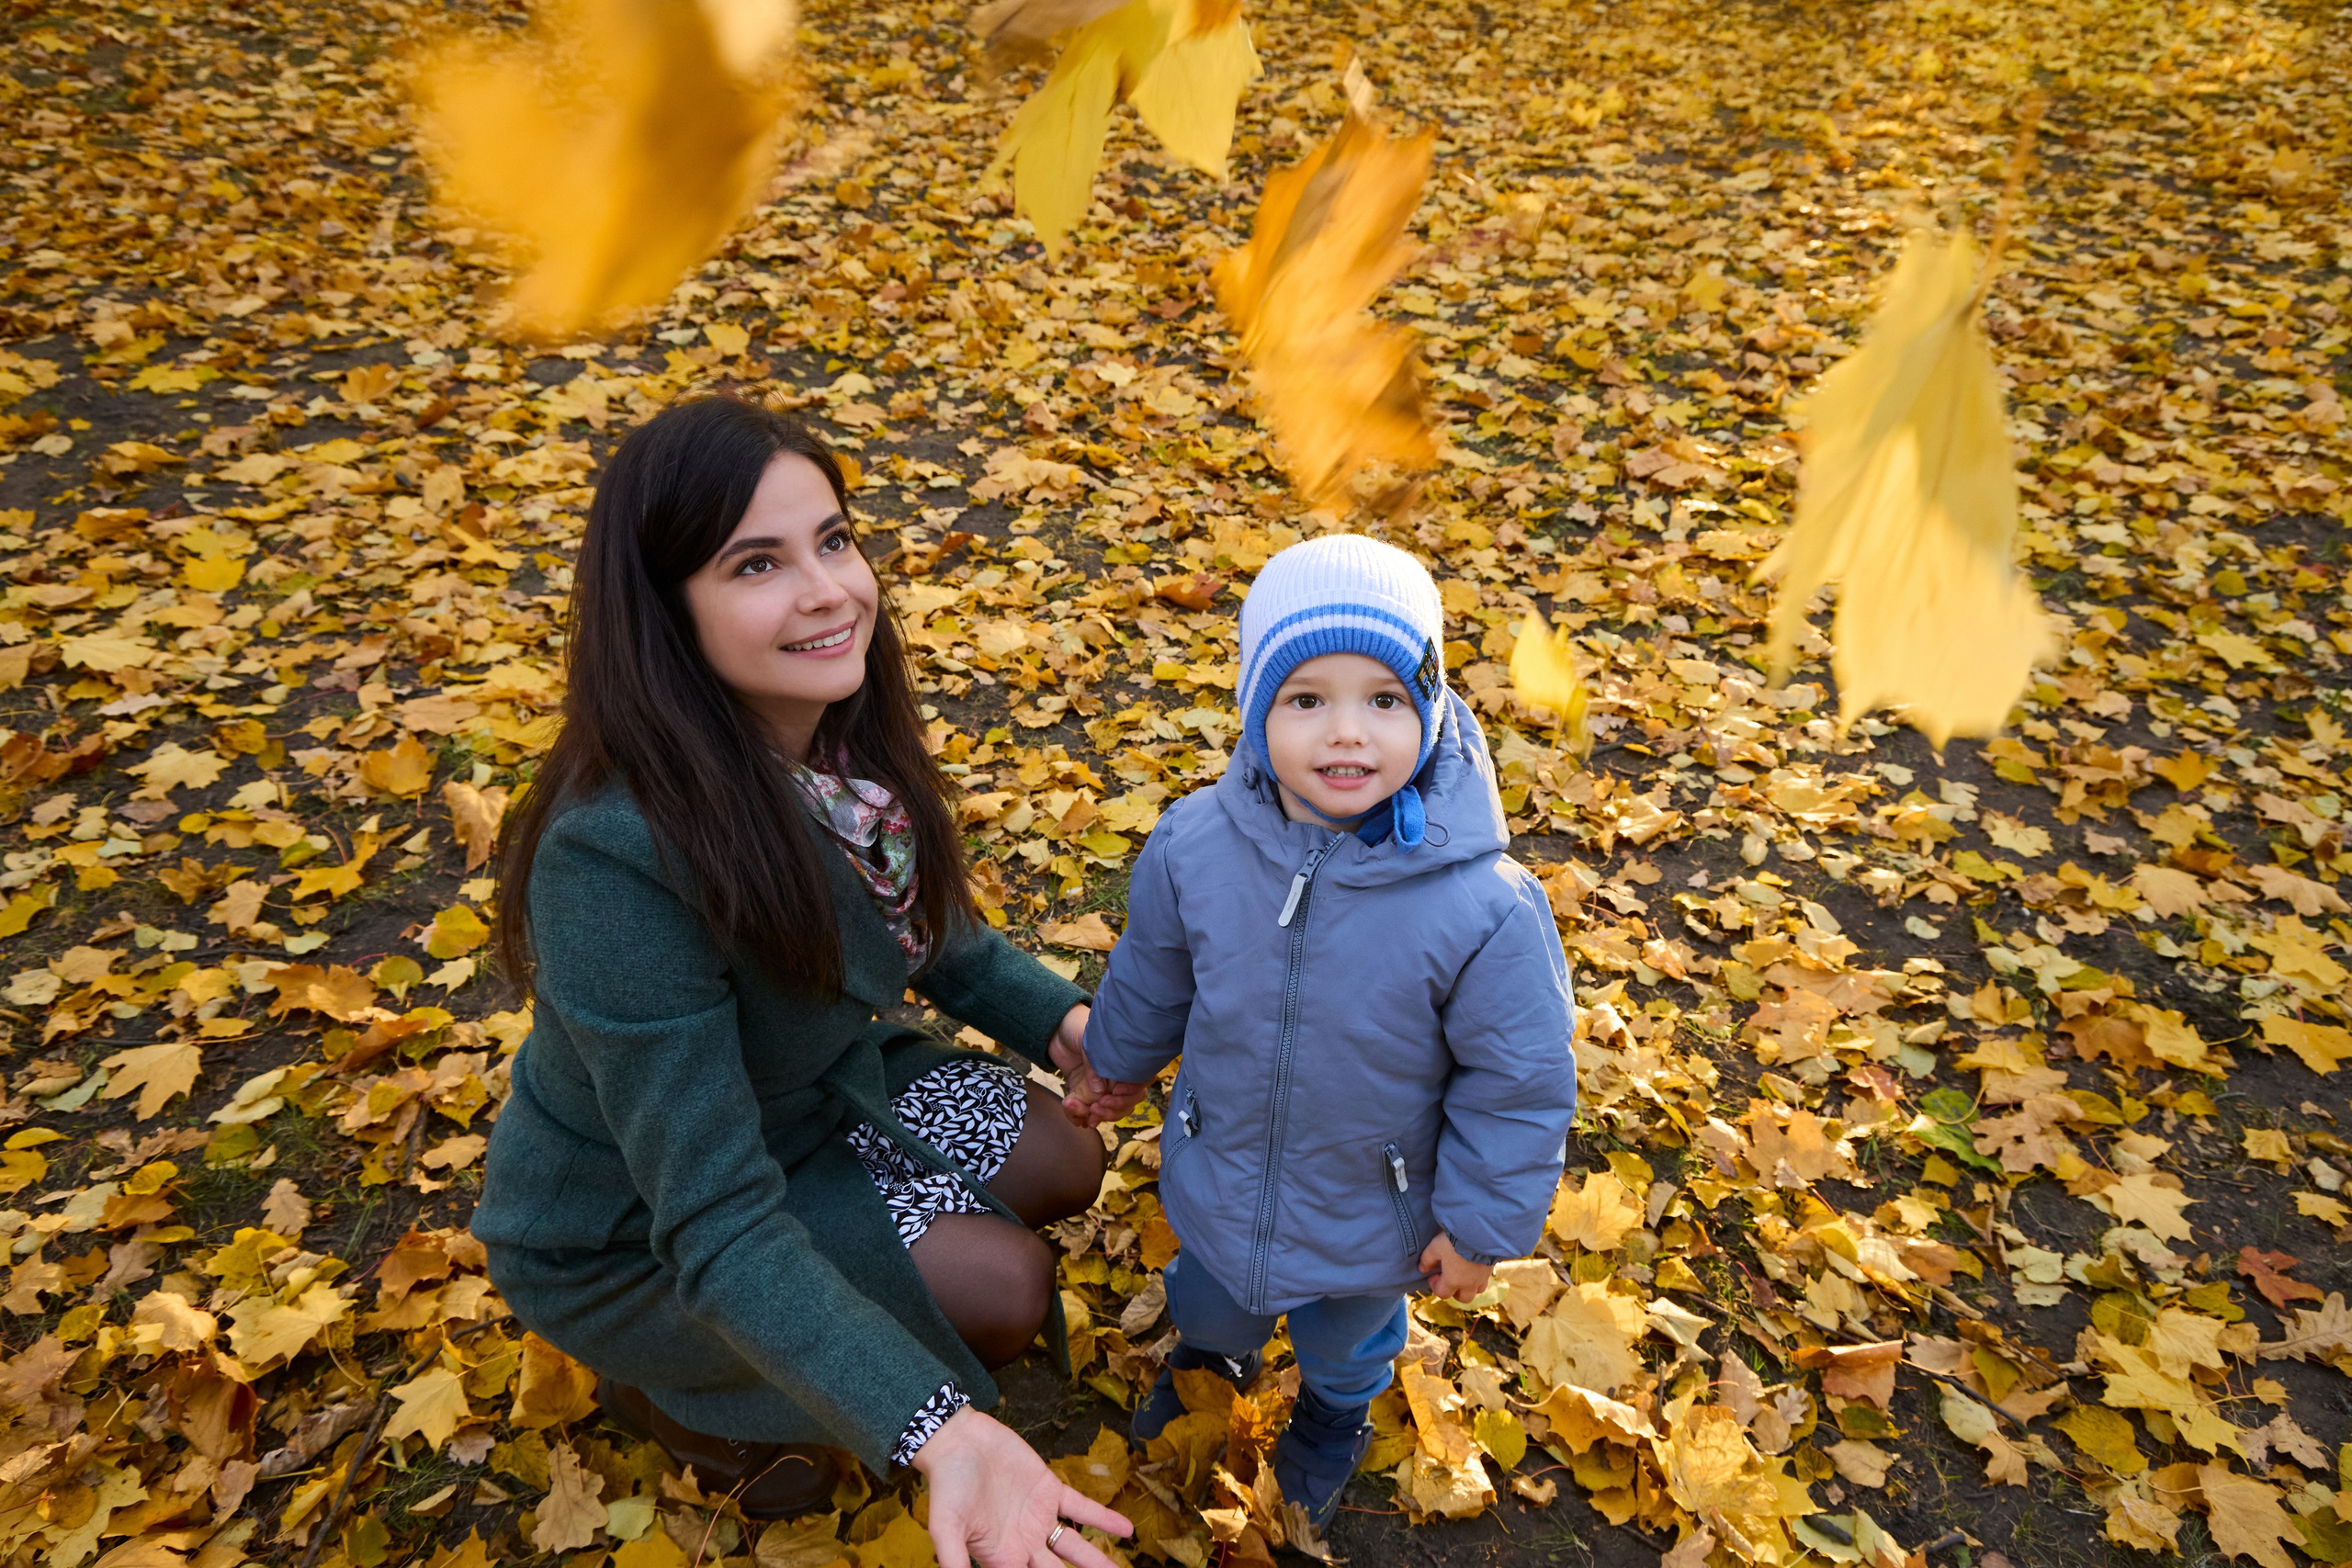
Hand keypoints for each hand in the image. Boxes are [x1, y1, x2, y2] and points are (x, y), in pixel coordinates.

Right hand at [914, 1406, 1131, 1567]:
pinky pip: (1081, 1509)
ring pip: (1075, 1547)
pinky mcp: (1050, 1490)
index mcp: (1002, 1558)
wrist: (958, 1441)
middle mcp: (1024, 1543)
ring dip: (1098, 1561)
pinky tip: (1126, 1530)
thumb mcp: (945, 1527)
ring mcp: (1039, 1517)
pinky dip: (1104, 1519)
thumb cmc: (947, 1486)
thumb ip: (953, 1561)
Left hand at [1049, 1005, 1143, 1129]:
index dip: (1132, 1092)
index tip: (1114, 1091)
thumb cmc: (1078, 1029)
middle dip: (1113, 1109)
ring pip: (1110, 1112)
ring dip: (1097, 1115)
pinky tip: (1071, 1112)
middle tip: (1095, 1106)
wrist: (1055, 1031)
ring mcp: (1102, 1090)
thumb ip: (1096, 1066)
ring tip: (1078, 1107)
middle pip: (1128, 1103)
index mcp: (1125, 1064)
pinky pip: (1086, 1113)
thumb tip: (1100, 1091)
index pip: (1140, 1084)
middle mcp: (1117, 1080)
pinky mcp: (1084, 1096)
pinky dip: (1079, 1116)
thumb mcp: (1088, 1042)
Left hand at [1418, 1232, 1492, 1303]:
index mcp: (1453, 1281)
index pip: (1443, 1293)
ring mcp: (1482, 1277)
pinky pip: (1486, 1278)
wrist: (1480, 1232)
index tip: (1433, 1275)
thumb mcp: (1435, 1247)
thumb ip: (1427, 1259)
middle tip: (1449, 1278)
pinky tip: (1474, 1264)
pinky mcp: (1492, 1267)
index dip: (1435, 1286)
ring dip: (1469, 1286)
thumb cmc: (1455, 1241)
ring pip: (1477, 1290)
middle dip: (1454, 1292)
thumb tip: (1422, 1268)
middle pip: (1463, 1298)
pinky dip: (1479, 1276)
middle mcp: (1469, 1283)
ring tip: (1463, 1273)